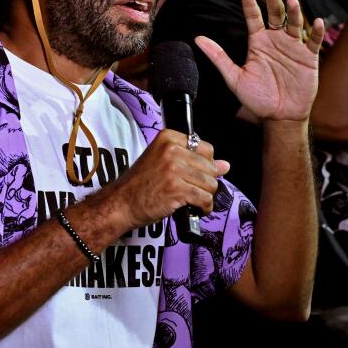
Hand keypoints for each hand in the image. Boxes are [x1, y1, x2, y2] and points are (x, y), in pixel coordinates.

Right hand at [103, 129, 228, 229]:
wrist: (121, 202)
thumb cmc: (141, 183)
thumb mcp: (164, 162)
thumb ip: (194, 160)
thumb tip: (226, 165)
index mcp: (169, 138)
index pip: (206, 148)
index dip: (205, 165)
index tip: (195, 175)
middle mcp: (172, 150)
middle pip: (211, 167)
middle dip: (206, 183)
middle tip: (193, 191)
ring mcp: (174, 169)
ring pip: (210, 184)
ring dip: (206, 196)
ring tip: (193, 200)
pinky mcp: (176, 189)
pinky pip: (204, 199)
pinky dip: (204, 208)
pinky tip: (195, 209)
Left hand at [195, 0, 325, 122]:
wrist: (279, 116)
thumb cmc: (256, 98)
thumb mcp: (234, 77)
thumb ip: (218, 57)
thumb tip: (197, 39)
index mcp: (258, 43)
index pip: (253, 19)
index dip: (249, 5)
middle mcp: (275, 41)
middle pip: (275, 15)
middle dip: (274, 0)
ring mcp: (293, 47)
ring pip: (294, 24)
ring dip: (294, 12)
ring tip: (292, 1)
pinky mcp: (308, 57)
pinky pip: (313, 41)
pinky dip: (316, 32)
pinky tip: (316, 22)